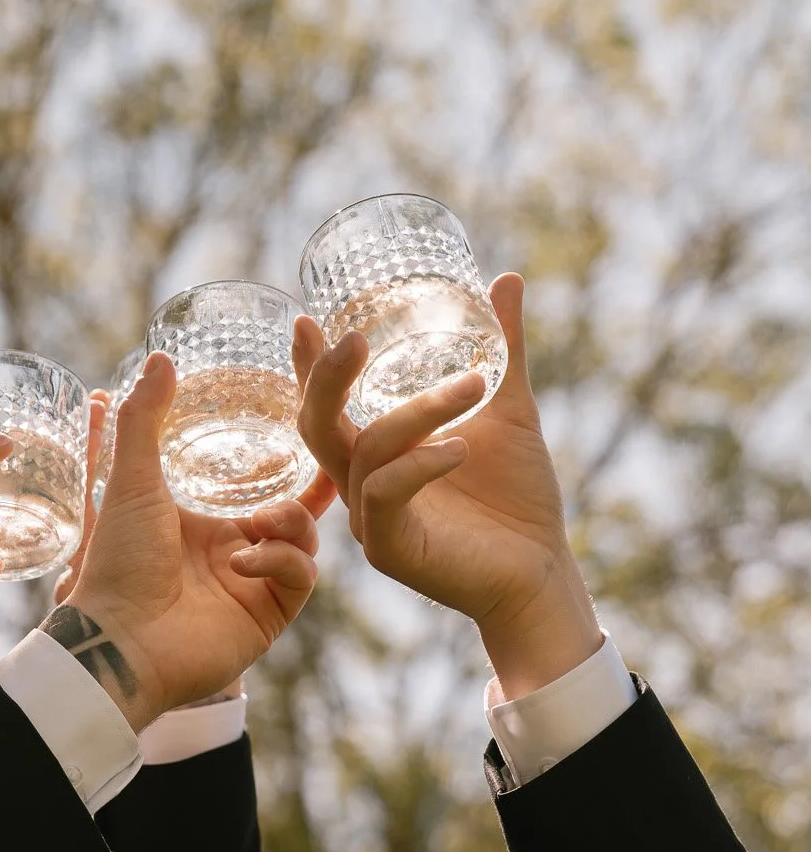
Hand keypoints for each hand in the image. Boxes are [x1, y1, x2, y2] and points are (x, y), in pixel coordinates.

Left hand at [44, 352, 328, 729]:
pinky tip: (245, 561)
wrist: (119, 639)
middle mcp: (233, 551)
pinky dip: (281, 559)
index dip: (284, 457)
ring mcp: (254, 584)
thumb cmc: (117, 563)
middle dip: (309, 485)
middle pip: (293, 509)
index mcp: (202, 521)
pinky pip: (300, 576)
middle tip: (325, 456)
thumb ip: (145, 419)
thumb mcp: (129, 480)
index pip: (256, 483)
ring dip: (290, 521)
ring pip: (304, 538)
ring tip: (261, 521)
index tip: (308, 420)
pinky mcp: (270, 614)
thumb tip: (160, 358)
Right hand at [294, 273, 600, 696]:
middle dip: (328, 379)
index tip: (309, 321)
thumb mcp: (509, 411)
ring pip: (369, 451)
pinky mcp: (392, 551)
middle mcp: (362, 488)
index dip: (309, 368)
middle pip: (317, 426)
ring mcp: (371, 522)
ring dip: (419, 411)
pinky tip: (462, 448)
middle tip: (358, 339)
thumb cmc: (518, 498)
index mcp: (376, 458)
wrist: (542, 572)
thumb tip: (507, 279)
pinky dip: (421, 464)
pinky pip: (386, 496)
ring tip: (472, 387)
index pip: (325, 408)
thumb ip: (502, 353)